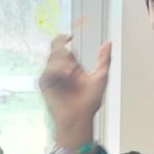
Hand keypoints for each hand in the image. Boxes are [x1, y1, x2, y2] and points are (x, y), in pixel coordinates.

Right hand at [40, 34, 112, 149]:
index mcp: (71, 65)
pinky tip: (65, 75)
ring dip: (63, 62)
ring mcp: (51, 75)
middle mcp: (60, 68)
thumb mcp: (101, 77)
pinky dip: (57, 70)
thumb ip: (103, 59)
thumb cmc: (89, 102)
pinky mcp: (44, 83)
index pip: (64, 45)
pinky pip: (47, 70)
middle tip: (71, 56)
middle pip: (55, 47)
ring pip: (52, 57)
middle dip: (63, 48)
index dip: (65, 37)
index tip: (71, 35)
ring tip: (71, 73)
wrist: (79, 118)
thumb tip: (108, 44)